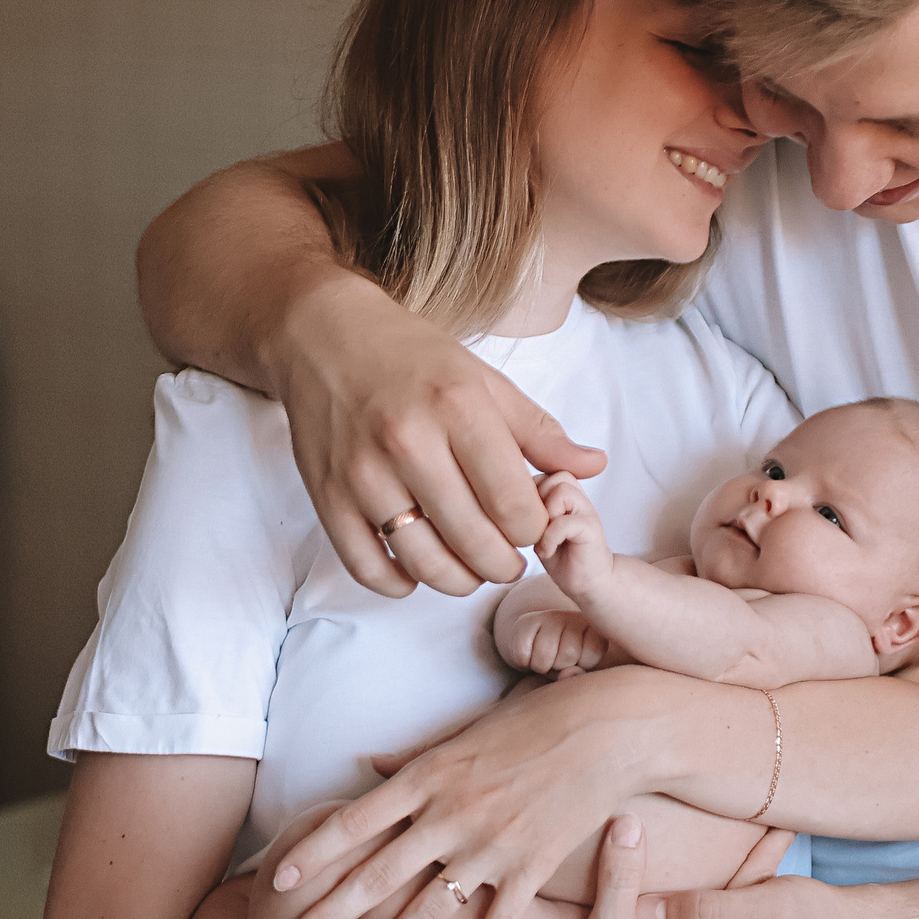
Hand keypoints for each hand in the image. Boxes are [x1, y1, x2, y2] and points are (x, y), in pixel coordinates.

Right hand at [272, 277, 604, 597]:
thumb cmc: (411, 357)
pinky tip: (416, 567)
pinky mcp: (327, 497)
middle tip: (507, 557)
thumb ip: (540, 431)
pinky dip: (400, 583)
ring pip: (425, 565)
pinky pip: (369, 569)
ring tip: (470, 567)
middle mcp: (409, 442)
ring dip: (459, 580)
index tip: (531, 525)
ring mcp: (363, 474)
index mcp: (459, 408)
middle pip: (476, 544)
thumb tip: (594, 467)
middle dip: (504, 564)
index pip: (515, 506)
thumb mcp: (484, 380)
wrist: (323, 335)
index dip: (535, 531)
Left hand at [277, 668, 673, 918]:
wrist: (610, 730)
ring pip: (428, 910)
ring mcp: (492, 846)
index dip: (315, 851)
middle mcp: (452, 814)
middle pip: (377, 874)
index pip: (356, 820)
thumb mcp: (465, 732)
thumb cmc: (534, 721)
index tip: (279, 878)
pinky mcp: (532, 867)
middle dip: (328, 914)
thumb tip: (367, 767)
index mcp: (430, 776)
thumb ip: (414, 759)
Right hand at [509, 608, 606, 677]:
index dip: (582, 664)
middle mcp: (573, 616)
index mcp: (594, 627)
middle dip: (560, 666)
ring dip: (541, 666)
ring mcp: (549, 616)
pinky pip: (523, 654)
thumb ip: (580, 676)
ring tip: (544, 658)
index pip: (593, 653)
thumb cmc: (564, 662)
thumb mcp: (578, 671)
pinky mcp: (525, 621)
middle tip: (556, 659)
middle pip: (568, 654)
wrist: (535, 645)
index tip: (577, 660)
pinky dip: (524, 661)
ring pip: (545, 654)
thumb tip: (567, 674)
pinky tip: (529, 653)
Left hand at [533, 472, 611, 598]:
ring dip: (545, 517)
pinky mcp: (591, 527)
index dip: (527, 493)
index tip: (526, 520)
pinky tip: (547, 551)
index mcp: (563, 491)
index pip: (539, 472)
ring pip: (561, 491)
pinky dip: (549, 538)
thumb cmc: (560, 554)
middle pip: (551, 475)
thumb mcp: (535, 527)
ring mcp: (587, 509)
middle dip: (536, 501)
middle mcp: (577, 495)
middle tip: (534, 528)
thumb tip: (512, 493)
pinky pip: (564, 521)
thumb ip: (528, 506)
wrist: (586, 581)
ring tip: (542, 538)